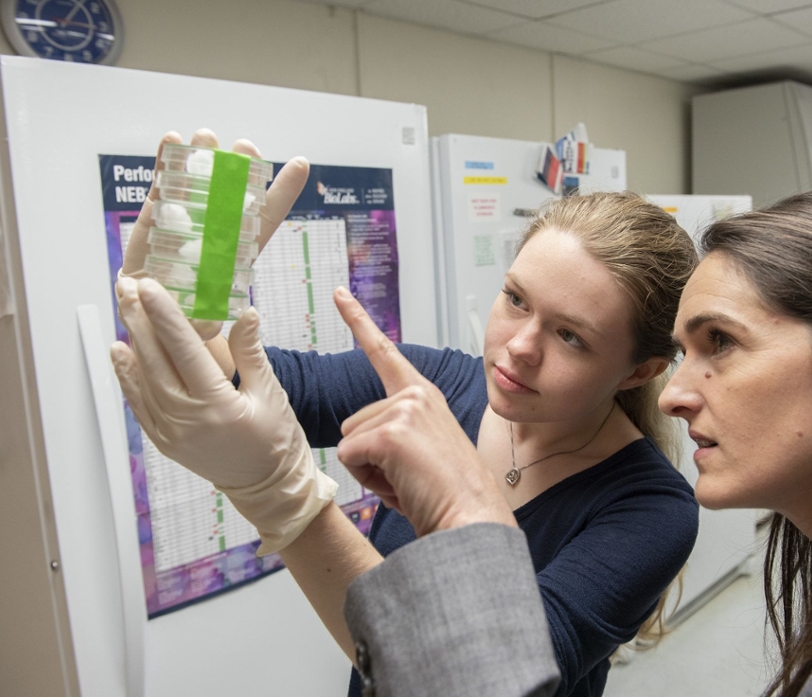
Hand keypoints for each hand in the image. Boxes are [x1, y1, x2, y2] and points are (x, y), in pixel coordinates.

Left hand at [110, 276, 336, 554]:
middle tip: (126, 286)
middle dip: (140, 318)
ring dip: (131, 340)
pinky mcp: (164, 441)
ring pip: (142, 378)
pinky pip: (139, 403)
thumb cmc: (275, 438)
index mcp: (217, 404)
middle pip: (155, 360)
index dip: (165, 316)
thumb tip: (244, 314)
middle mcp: (187, 419)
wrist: (267, 485)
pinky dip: (127, 376)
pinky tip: (120, 350)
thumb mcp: (271, 392)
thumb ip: (251, 352)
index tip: (150, 287)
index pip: (184, 350)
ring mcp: (171, 433)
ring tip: (122, 307)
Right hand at [118, 129, 308, 339]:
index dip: (282, 193)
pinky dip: (165, 164)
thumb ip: (225, 325)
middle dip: (238, 168)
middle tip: (243, 147)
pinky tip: (171, 140)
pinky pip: (161, 188)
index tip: (300, 164)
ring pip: (196, 184)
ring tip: (206, 136)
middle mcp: (212, 234)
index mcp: (235, 256)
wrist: (146, 329)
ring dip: (201, 158)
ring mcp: (182, 223)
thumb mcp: (210, 327)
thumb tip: (247, 317)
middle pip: (230, 194)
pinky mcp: (153, 221)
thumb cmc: (185, 327)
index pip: (265, 219)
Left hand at [333, 288, 515, 536]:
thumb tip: (364, 445)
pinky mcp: (393, 432)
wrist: (472, 519)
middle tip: (409, 476)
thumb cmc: (450, 496)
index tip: (339, 292)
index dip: (357, 320)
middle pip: (352, 423)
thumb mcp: (424, 452)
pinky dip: (371, 481)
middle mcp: (416, 394)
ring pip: (349, 441)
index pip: (384, 352)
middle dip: (369, 458)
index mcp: (425, 397)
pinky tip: (404, 485)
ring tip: (409, 481)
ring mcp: (406, 409)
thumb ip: (397, 435)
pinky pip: (351, 458)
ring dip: (370, 471)